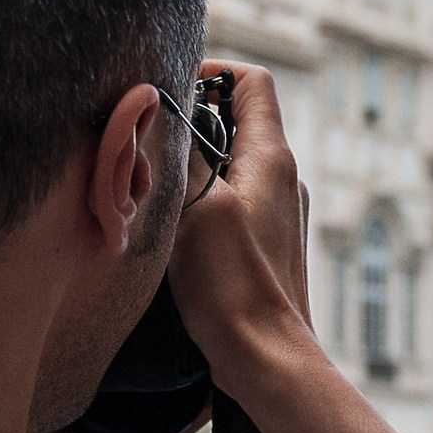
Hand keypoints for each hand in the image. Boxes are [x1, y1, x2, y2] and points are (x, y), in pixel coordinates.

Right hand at [166, 61, 315, 395]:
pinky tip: (170, 231)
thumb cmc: (235, 286)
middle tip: (149, 143)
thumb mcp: (198, 205)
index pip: (251, 82)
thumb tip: (163, 114)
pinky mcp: (263, 247)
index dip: (211, 72)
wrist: (266, 360)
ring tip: (152, 189)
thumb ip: (182, 153)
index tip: (169, 91)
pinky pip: (230, 204)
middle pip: (237, 122)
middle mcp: (283, 180)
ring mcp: (277, 215)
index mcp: (273, 158)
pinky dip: (199, 203)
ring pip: (230, 166)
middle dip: (190, 123)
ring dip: (191, 168)